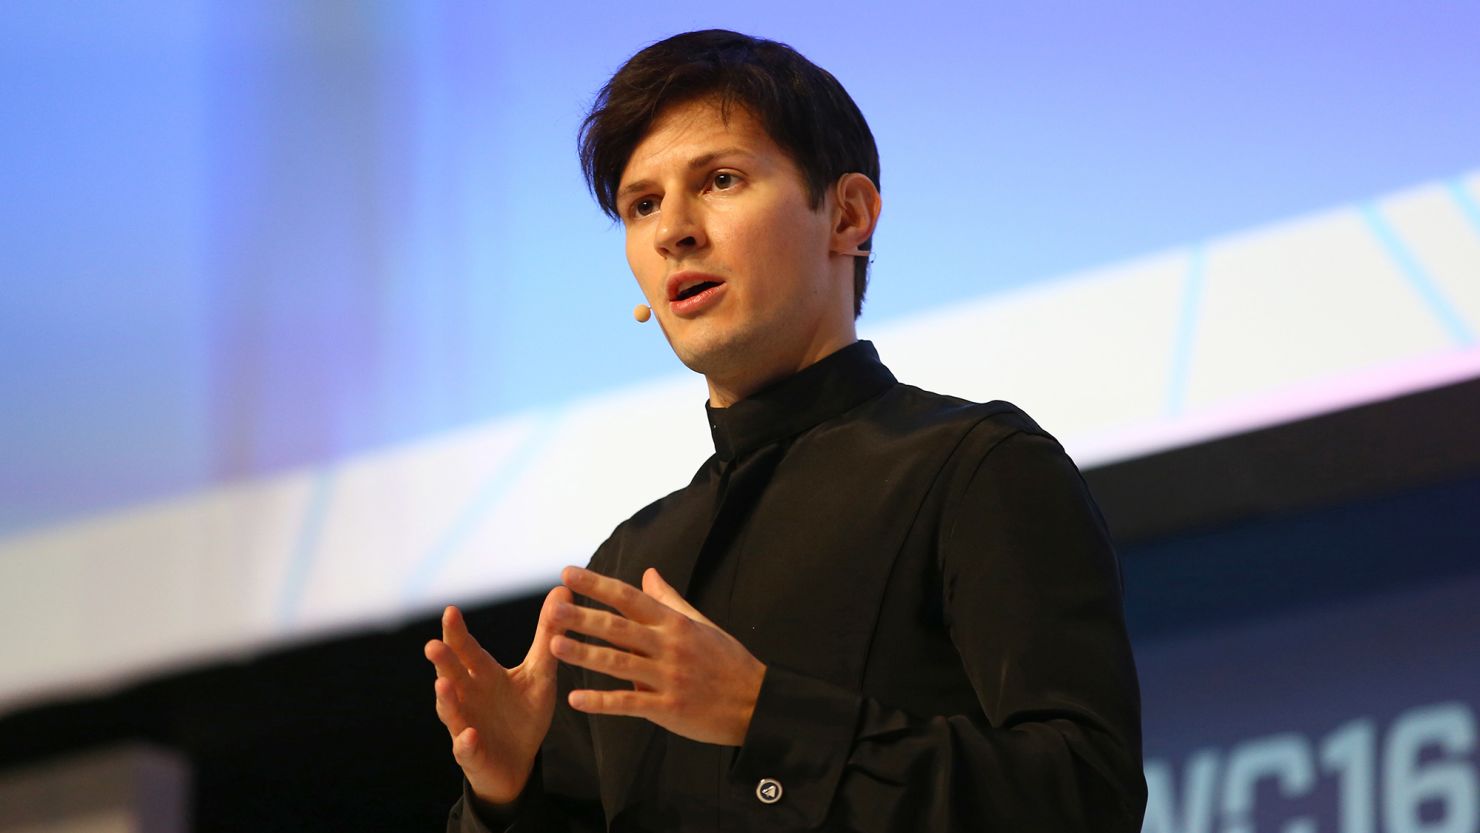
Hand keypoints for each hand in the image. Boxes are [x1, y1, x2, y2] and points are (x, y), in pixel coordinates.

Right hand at [424, 589, 567, 804]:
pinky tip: (469, 735)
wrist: (519, 762)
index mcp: (482, 675)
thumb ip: (549, 636)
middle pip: (452, 674)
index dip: (457, 632)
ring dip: (446, 699)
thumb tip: (562, 589)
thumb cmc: (522, 713)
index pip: (467, 649)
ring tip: (442, 684)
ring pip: (451, 710)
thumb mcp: (540, 673)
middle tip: (433, 645)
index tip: (450, 610)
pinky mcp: (473, 754)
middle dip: (443, 661)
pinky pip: (466, 748)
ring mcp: (465, 725)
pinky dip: (466, 742)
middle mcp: (468, 696)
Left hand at [550, 566, 766, 746]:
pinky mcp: (668, 708)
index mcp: (674, 623)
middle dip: (583, 617)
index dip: (597, 585)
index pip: (629, 598)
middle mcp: (669, 646)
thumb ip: (669, 599)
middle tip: (553, 608)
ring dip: (585, 655)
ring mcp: (668, 678)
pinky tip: (576, 698)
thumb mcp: (700, 623)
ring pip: (619, 664)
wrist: (756, 702)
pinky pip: (629, 704)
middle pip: (619, 628)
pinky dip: (601, 702)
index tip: (568, 574)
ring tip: (554, 645)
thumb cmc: (726, 660)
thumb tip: (648, 571)